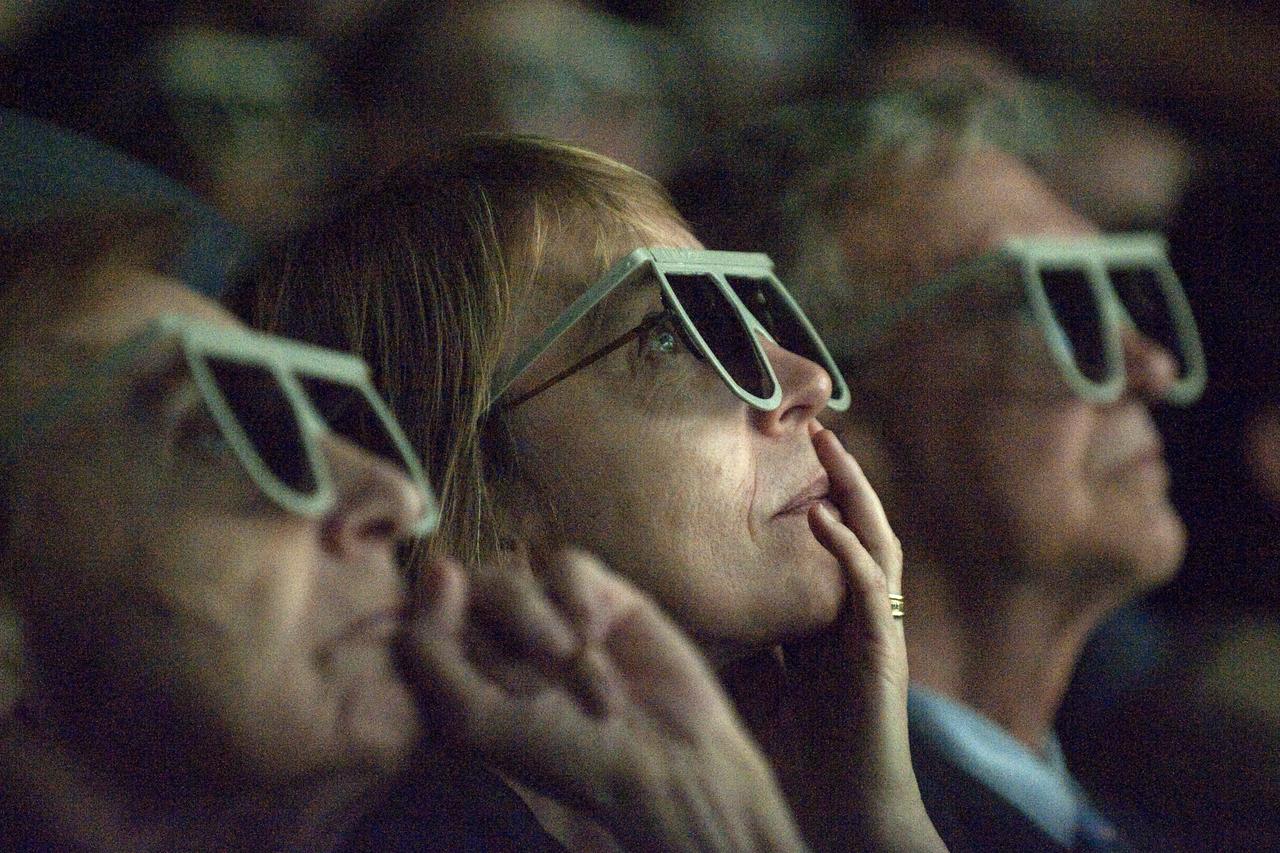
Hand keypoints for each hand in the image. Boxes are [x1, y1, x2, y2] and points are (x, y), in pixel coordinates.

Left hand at [404, 545, 809, 852]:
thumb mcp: (475, 717)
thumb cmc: (567, 755)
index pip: (426, 617)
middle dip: (505, 629)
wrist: (664, 759)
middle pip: (470, 590)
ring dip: (544, 626)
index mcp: (466, 674)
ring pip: (516, 577)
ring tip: (580, 671)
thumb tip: (438, 566)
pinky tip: (596, 636)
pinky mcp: (598, 596)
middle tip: (540, 678)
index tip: (468, 639)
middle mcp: (503, 642)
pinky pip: (566, 564)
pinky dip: (576, 599)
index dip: (439, 617)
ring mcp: (552, 615)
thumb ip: (432, 648)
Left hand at [727, 428, 943, 851]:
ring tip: (832, 449)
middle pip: (860, 529)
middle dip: (844, 479)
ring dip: (855, 495)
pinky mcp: (883, 653)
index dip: (821, 496)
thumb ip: (755, 637)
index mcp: (837, 619)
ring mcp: (876, 631)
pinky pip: (869, 591)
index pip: (833, 542)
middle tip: (819, 430)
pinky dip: (848, 551)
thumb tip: (706, 601)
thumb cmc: (806, 751)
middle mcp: (862, 616)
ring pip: (876, 545)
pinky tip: (825, 520)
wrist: (845, 806)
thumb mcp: (770, 678)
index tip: (795, 455)